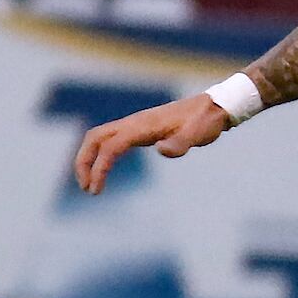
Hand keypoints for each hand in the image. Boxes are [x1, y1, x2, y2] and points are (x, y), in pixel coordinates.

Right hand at [71, 92, 230, 194]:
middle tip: (86, 188)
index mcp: (143, 126)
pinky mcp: (140, 129)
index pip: (111, 146)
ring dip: (89, 158)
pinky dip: (101, 155)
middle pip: (94, 138)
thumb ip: (180, 143)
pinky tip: (104, 170)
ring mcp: (134, 125)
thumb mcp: (198, 134)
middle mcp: (133, 123)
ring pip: (99, 138)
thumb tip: (161, 150)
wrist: (213, 108)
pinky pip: (111, 140)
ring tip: (90, 185)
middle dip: (84, 162)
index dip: (99, 167)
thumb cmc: (206, 122)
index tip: (96, 190)